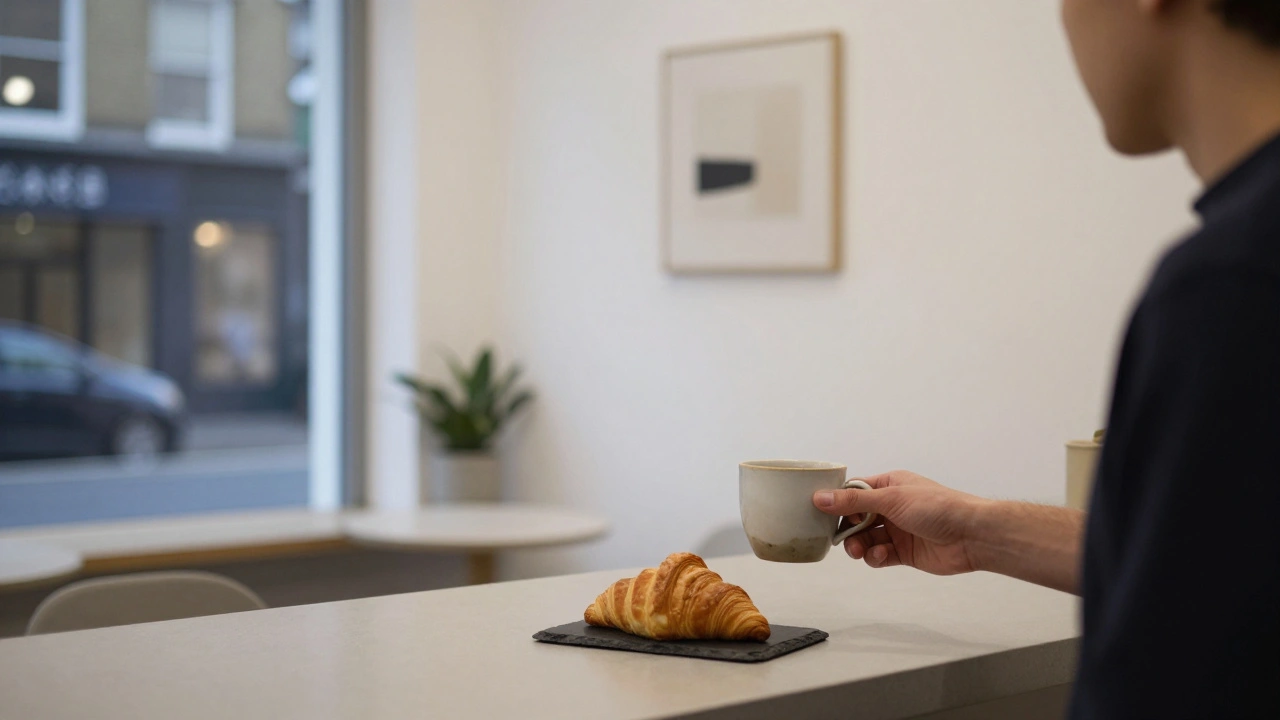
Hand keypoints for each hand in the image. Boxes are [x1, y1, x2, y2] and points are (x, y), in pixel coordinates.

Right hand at [813, 470, 986, 574]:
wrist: (972, 535)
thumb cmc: (937, 507)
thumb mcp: (891, 499)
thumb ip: (854, 501)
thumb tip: (820, 497)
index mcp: (889, 485)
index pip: (854, 491)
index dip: (837, 502)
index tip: (820, 513)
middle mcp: (892, 507)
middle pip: (856, 518)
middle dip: (846, 529)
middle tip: (842, 538)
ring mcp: (897, 530)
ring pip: (865, 539)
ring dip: (858, 545)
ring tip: (859, 550)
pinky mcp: (903, 552)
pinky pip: (879, 555)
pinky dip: (875, 557)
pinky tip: (882, 556)